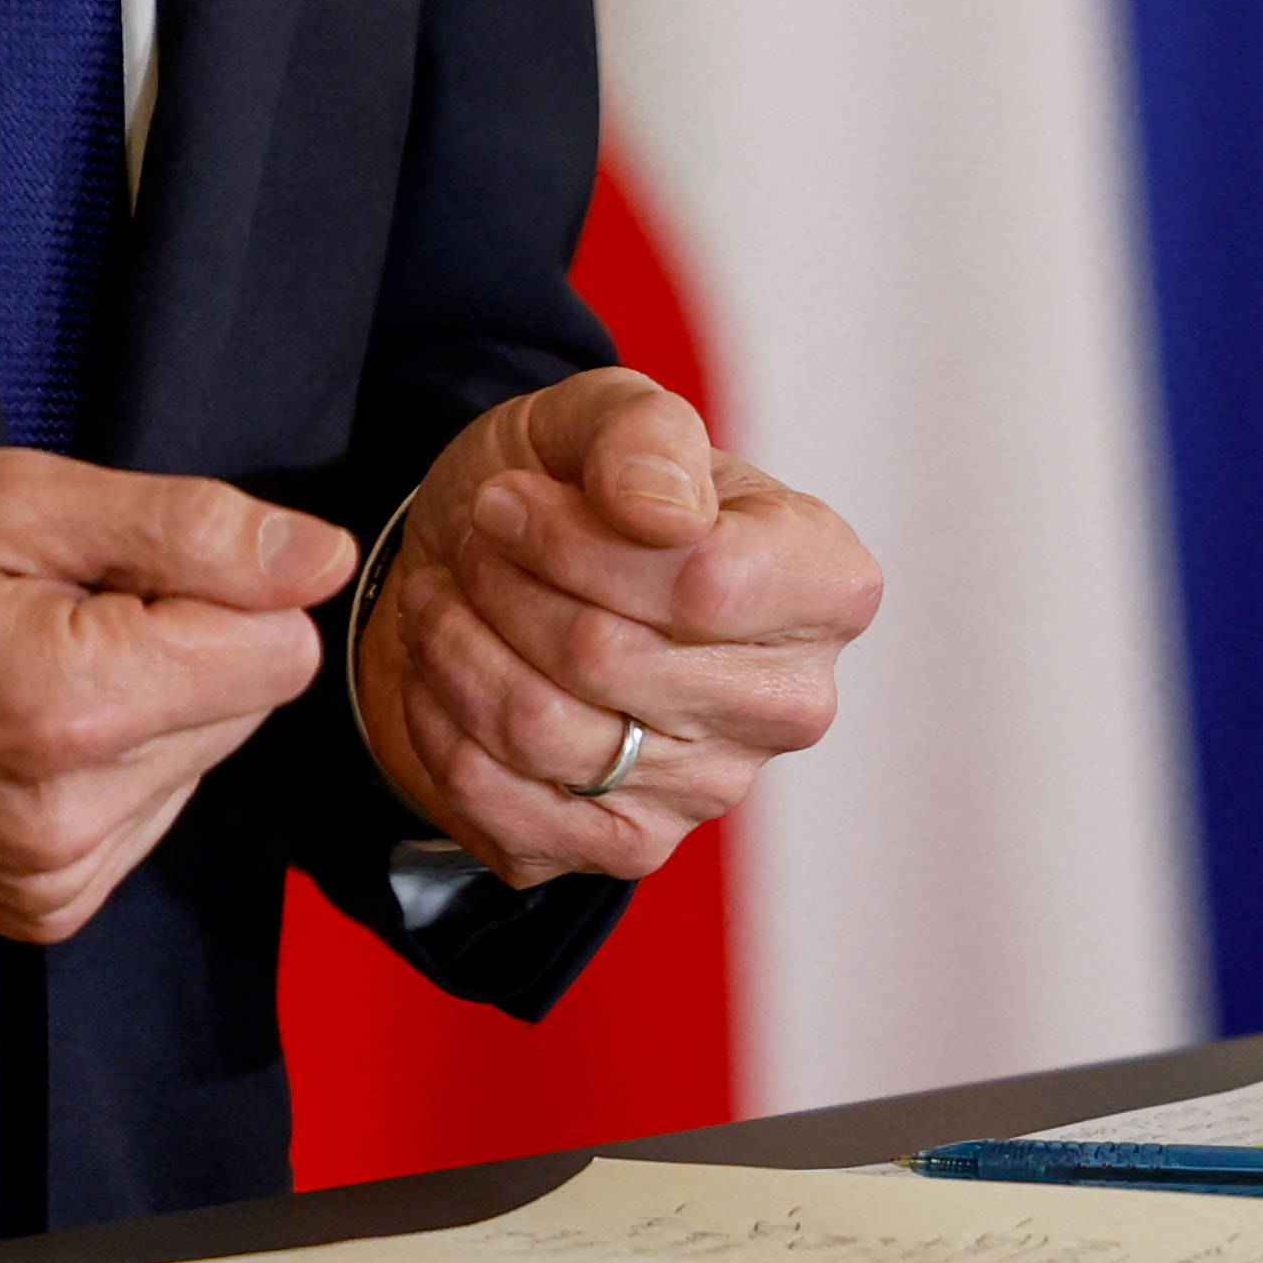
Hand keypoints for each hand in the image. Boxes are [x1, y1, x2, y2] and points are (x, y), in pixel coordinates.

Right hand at [0, 452, 353, 944]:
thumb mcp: (18, 500)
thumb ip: (187, 532)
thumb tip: (319, 558)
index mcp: (72, 707)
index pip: (277, 653)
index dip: (213, 586)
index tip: (113, 567)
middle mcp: (72, 819)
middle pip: (241, 710)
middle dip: (178, 644)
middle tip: (52, 607)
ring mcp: (52, 880)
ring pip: (199, 764)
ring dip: (144, 706)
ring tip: (24, 662)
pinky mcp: (39, 910)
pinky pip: (146, 817)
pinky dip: (109, 764)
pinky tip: (20, 724)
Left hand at [351, 369, 881, 890]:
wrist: (503, 568)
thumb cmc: (575, 487)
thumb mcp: (599, 416)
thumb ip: (642, 435)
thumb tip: (667, 513)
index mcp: (822, 582)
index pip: (702, 584)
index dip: (574, 541)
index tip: (507, 499)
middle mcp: (789, 702)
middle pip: (605, 658)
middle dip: (504, 584)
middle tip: (473, 538)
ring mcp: (711, 789)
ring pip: (541, 729)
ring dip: (457, 646)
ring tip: (443, 593)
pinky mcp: (627, 846)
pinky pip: (500, 800)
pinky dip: (440, 722)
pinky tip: (443, 668)